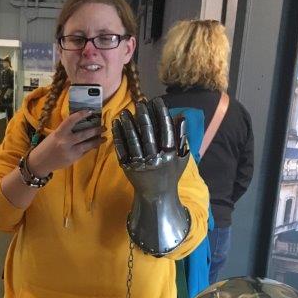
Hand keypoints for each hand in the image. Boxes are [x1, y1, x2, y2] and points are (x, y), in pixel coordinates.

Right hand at [28, 110, 104, 175]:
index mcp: (59, 133)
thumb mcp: (54, 135)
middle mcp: (65, 142)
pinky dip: (90, 147)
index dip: (81, 115)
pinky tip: (95, 144)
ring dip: (97, 140)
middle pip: (84, 134)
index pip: (71, 120)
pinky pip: (84, 152)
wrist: (40, 162)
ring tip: (104, 137)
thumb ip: (65, 130)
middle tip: (103, 126)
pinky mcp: (73, 159)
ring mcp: (70, 152)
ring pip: (88, 145)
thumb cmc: (47, 146)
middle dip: (95, 130)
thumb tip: (80, 123)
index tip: (90, 111)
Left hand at [112, 97, 189, 256]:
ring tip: (124, 111)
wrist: (156, 196)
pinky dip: (118, 135)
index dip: (161, 113)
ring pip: (132, 140)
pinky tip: (116, 124)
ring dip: (128, 124)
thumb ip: (181, 137)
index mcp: (169, 155)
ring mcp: (140, 164)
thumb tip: (181, 116)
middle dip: (143, 116)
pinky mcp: (128, 168)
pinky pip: (121, 149)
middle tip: (139, 103)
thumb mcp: (181, 157)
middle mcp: (155, 159)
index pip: (165, 129)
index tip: (156, 101)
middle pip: (148, 133)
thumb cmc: (171, 173)